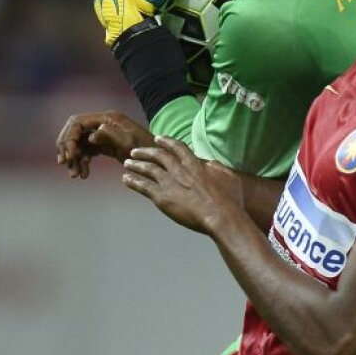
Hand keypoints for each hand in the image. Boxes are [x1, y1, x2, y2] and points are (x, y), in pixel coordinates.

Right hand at [55, 110, 154, 178]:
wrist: (159, 160)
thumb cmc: (147, 150)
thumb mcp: (130, 142)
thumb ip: (111, 135)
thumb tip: (92, 134)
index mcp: (107, 118)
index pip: (77, 122)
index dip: (69, 138)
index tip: (70, 156)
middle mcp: (102, 123)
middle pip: (74, 131)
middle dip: (67, 148)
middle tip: (66, 164)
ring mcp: (102, 134)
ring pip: (78, 143)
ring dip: (73, 159)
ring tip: (75, 175)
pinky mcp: (104, 146)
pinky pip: (86, 152)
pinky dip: (82, 162)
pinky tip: (84, 175)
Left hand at [122, 136, 244, 234]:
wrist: (220, 216)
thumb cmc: (229, 200)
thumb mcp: (228, 177)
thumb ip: (216, 167)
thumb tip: (209, 163)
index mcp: (195, 164)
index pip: (177, 147)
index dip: (166, 142)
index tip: (157, 139)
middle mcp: (179, 170)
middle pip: (158, 156)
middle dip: (145, 152)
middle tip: (136, 151)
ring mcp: (169, 183)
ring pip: (147, 169)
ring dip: (136, 165)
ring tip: (127, 163)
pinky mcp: (162, 197)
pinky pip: (143, 186)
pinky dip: (133, 181)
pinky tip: (126, 179)